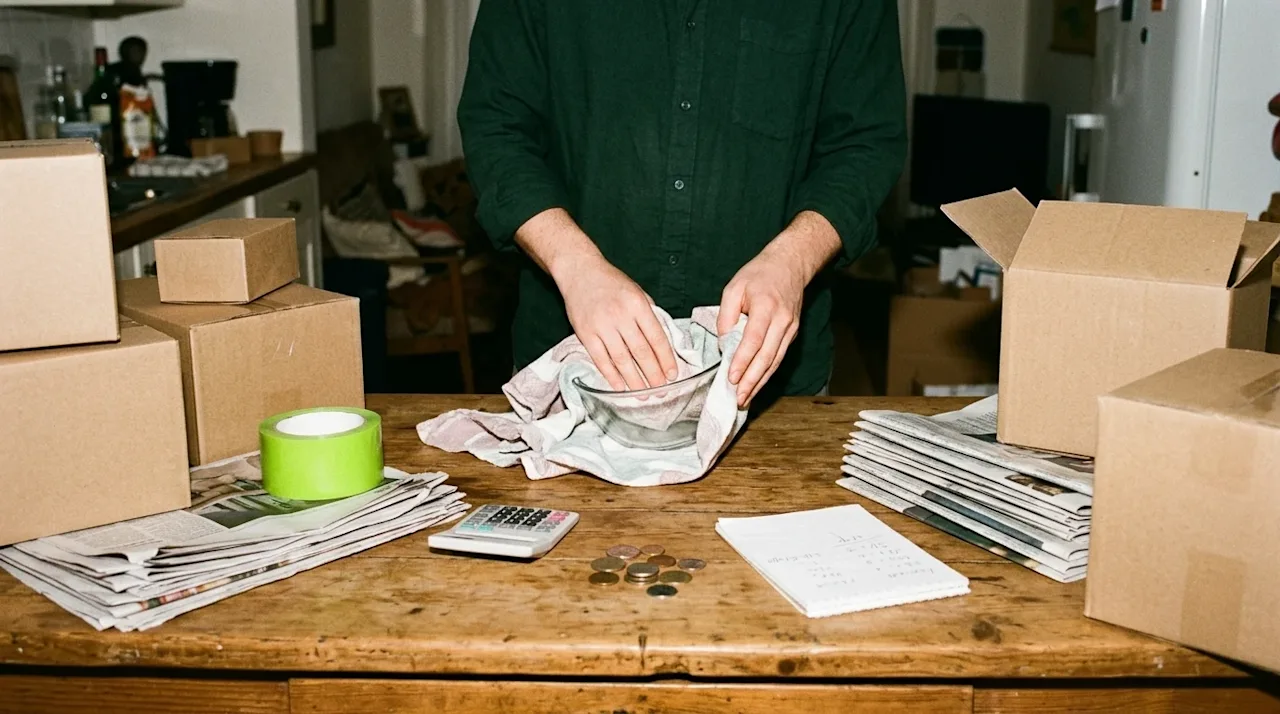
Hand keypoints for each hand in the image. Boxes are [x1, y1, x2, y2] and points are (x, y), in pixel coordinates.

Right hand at [559, 254, 677, 390]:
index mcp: (638, 305)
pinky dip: (611, 375)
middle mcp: (620, 316)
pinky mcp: (585, 333)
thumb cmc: (611, 282)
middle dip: (653, 374)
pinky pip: (601, 359)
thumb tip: (662, 342)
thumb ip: (649, 315)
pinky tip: (621, 387)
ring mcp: (601, 326)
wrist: (579, 271)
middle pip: (641, 352)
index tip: (672, 374)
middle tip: (662, 391)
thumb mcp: (637, 292)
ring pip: (622, 360)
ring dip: (634, 380)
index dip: (666, 359)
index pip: (656, 338)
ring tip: (643, 394)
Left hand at [717, 251, 804, 407]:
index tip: (731, 378)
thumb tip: (725, 343)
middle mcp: (782, 320)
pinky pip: (778, 357)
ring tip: (745, 398)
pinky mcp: (792, 334)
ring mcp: (790, 329)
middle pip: (767, 356)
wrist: (789, 265)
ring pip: (775, 361)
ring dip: (760, 382)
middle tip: (738, 398)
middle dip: (752, 380)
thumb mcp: (733, 288)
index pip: (754, 339)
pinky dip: (767, 374)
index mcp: (766, 306)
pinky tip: (755, 384)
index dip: (742, 361)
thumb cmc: (759, 275)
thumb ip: (726, 316)